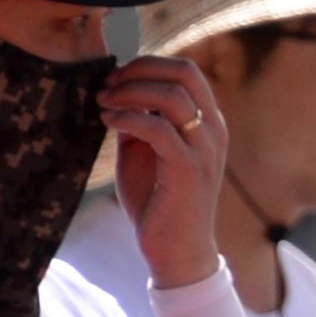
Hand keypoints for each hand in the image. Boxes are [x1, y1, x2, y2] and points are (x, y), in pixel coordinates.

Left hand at [104, 57, 225, 289]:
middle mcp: (212, 131)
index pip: (187, 71)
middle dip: (141, 69)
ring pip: (172, 96)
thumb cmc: (158, 204)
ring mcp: (204, 150)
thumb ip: (137, 123)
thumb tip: (116, 93)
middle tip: (109, 83)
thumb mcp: (144, 154)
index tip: (116, 78)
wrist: (177, 252)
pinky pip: (157, 129)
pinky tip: (107, 122)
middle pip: (185, 72)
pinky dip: (127, 118)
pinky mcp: (188, 170)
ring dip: (130, 92)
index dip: (148, 64)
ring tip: (103, 102)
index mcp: (207, 123)